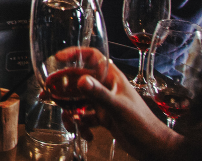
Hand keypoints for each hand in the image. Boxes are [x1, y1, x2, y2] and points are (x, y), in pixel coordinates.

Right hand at [55, 47, 182, 160]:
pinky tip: (86, 134)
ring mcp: (104, 103)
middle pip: (79, 80)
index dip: (75, 53)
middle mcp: (107, 88)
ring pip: (79, 101)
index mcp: (113, 78)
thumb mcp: (119, 108)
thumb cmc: (143, 124)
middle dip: (64, 89)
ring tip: (69, 122)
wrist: (154, 148)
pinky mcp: (103, 117)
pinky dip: (81, 125)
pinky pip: (84, 117)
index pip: (92, 57)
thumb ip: (99, 94)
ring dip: (71, 112)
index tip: (58, 57)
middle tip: (48, 95)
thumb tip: (80, 81)